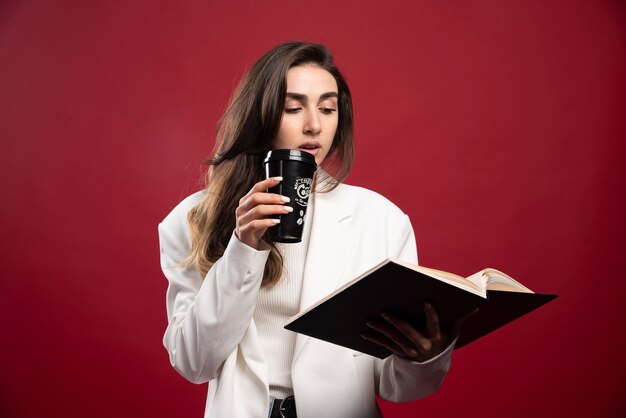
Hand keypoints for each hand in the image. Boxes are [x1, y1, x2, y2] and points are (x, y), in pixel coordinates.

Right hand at [234, 176, 291, 249]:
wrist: (247, 242)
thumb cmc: (256, 225)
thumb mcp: (261, 212)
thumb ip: (268, 204)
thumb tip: (286, 197)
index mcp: (245, 200)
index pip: (256, 188)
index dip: (268, 182)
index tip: (280, 180)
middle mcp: (242, 208)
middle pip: (257, 198)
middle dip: (273, 197)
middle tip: (286, 199)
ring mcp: (241, 219)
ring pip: (258, 210)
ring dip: (274, 209)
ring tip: (286, 210)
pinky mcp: (244, 230)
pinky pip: (256, 224)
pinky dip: (268, 222)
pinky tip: (276, 221)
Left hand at [361, 302, 476, 362]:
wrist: (432, 365)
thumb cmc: (442, 341)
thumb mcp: (452, 332)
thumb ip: (460, 318)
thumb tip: (476, 305)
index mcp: (436, 337)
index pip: (434, 323)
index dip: (431, 313)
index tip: (426, 302)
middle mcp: (423, 345)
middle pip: (408, 331)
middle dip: (396, 321)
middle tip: (384, 311)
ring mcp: (410, 351)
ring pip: (393, 338)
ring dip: (380, 329)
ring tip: (369, 320)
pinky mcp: (400, 353)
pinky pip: (386, 345)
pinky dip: (375, 339)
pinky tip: (365, 332)